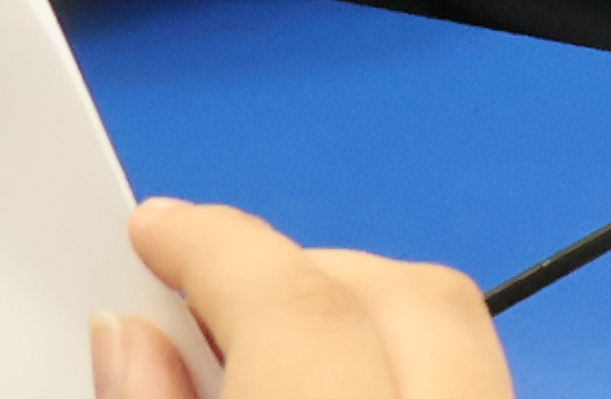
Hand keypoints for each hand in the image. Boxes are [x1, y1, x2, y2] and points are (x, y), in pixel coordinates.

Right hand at [91, 204, 504, 398]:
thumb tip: (131, 341)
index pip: (299, 305)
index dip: (218, 249)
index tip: (159, 228)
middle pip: (414, 299)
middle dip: (304, 274)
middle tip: (203, 301)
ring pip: (463, 338)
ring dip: (365, 321)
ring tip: (258, 358)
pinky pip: (479, 383)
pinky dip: (411, 372)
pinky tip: (337, 393)